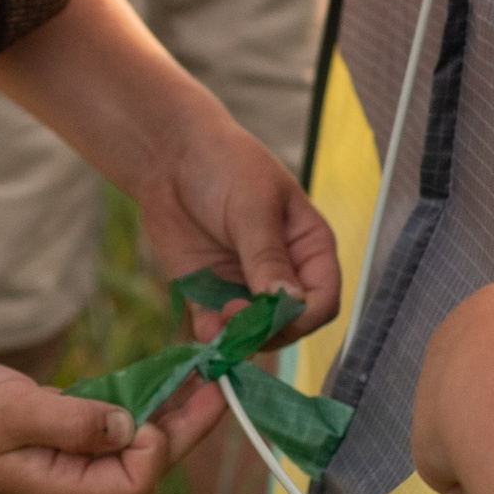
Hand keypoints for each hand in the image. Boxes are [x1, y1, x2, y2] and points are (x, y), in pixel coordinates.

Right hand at [0, 358, 225, 493]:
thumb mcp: (13, 414)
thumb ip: (74, 422)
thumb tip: (130, 424)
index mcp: (63, 488)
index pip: (137, 481)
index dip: (158, 445)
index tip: (157, 405)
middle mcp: (73, 479)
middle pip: (148, 459)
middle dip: (186, 422)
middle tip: (219, 378)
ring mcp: (68, 457)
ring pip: (135, 437)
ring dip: (169, 406)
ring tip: (202, 370)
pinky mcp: (62, 433)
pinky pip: (113, 420)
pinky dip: (138, 396)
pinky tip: (162, 373)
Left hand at [133, 112, 341, 331]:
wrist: (170, 155)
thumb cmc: (225, 165)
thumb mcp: (253, 207)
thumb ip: (269, 257)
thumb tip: (290, 303)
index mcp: (308, 248)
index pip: (323, 299)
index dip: (304, 315)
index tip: (275, 315)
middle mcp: (282, 273)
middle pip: (290, 324)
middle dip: (266, 330)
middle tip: (235, 316)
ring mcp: (245, 286)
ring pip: (252, 334)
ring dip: (237, 338)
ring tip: (216, 323)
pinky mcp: (209, 293)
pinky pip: (216, 328)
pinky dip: (212, 336)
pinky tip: (205, 328)